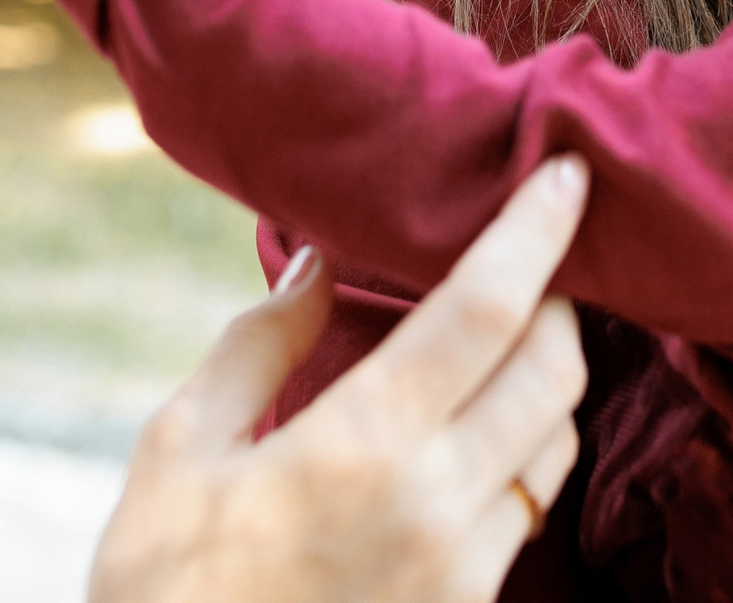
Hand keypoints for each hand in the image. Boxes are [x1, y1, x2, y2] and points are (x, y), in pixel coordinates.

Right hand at [89, 156, 590, 602]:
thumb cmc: (162, 592)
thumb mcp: (176, 453)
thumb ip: (256, 346)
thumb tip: (317, 257)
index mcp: (363, 447)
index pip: (487, 312)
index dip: (536, 232)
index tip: (569, 173)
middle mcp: (438, 506)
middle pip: (555, 369)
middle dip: (560, 297)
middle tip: (534, 255)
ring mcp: (465, 571)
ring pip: (557, 444)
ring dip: (551, 378)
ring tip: (511, 337)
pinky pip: (529, 511)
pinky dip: (526, 450)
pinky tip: (480, 430)